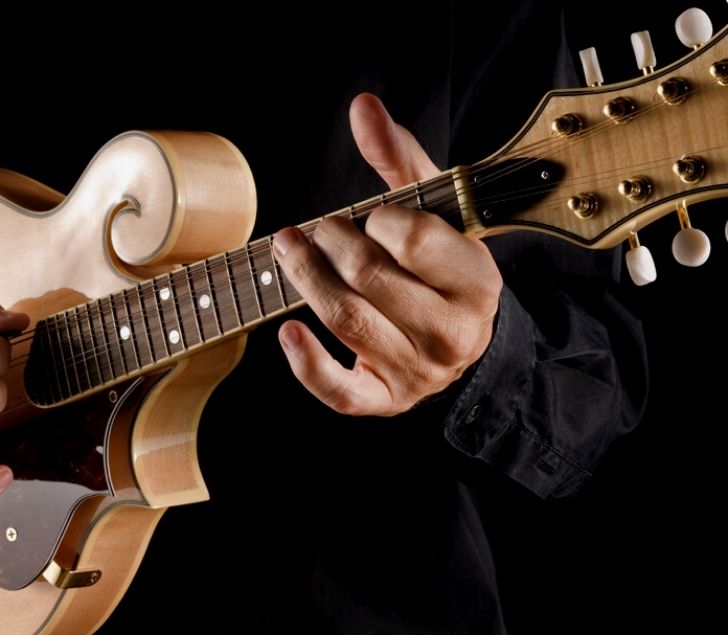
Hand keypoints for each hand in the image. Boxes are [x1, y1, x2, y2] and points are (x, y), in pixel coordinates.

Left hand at [272, 93, 501, 415]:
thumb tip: (362, 106)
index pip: (413, 238)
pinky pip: (341, 392)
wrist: (461, 340)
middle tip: (312, 230)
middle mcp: (453, 332)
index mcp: (476, 281)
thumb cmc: (440, 267)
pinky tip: (287, 330)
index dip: (378, 220)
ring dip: (306, 280)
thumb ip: (399, 159)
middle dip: (328, 244)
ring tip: (286, 250)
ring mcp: (418, 371)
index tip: (369, 218)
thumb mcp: (435, 211)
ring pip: (349, 322)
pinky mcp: (385, 400)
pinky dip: (307, 363)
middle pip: (371, 278)